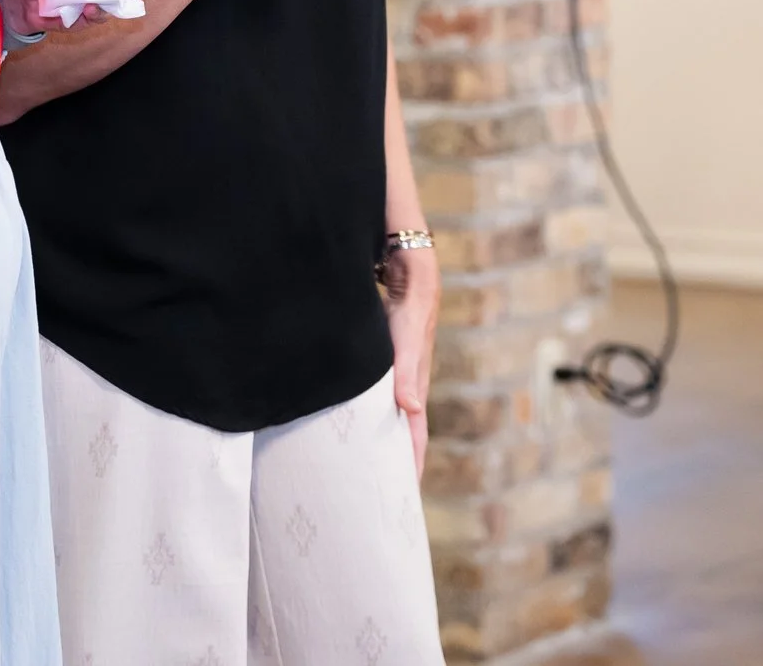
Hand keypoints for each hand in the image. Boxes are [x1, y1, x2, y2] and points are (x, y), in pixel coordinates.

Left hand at [383, 243, 438, 476]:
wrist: (408, 267)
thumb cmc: (410, 301)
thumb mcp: (408, 334)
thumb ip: (407, 369)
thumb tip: (412, 409)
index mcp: (415, 385)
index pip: (415, 434)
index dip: (411, 463)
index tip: (404, 495)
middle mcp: (404, 383)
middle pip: (400, 430)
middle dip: (391, 459)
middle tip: (376, 491)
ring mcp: (392, 372)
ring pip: (384, 413)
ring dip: (375, 437)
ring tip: (360, 463)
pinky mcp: (378, 358)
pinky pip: (371, 394)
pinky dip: (364, 412)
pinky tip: (347, 417)